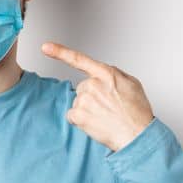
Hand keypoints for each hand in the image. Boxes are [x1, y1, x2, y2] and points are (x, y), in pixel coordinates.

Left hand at [41, 41, 155, 152]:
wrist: (137, 134)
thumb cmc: (136, 112)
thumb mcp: (132, 84)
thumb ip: (114, 73)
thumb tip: (102, 72)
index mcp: (106, 74)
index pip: (79, 60)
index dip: (60, 52)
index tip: (46, 47)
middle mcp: (93, 84)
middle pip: (83, 88)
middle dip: (93, 97)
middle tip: (109, 107)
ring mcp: (84, 99)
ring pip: (79, 102)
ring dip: (88, 109)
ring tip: (106, 116)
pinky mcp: (78, 114)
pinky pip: (72, 115)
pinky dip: (81, 120)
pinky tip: (96, 123)